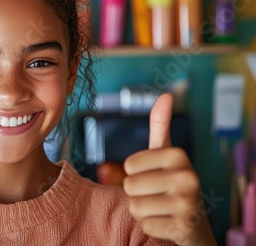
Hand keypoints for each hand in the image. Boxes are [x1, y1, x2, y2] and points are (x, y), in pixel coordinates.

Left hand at [123, 94, 215, 245]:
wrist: (194, 221)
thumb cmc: (173, 183)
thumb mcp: (166, 154)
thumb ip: (161, 126)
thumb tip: (165, 95)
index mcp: (178, 156)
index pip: (129, 166)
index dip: (135, 173)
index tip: (153, 176)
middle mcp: (188, 177)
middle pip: (130, 187)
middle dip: (137, 194)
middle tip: (156, 195)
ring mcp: (188, 204)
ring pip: (135, 207)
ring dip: (142, 211)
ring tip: (160, 208)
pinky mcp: (184, 228)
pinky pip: (145, 225)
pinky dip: (151, 226)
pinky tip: (166, 222)